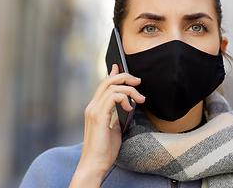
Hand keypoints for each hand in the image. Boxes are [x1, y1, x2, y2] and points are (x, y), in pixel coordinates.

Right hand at [69, 64, 144, 186]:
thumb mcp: (114, 129)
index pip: (104, 85)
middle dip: (125, 77)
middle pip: (107, 81)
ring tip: (140, 98)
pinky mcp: (99, 116)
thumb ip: (117, 116)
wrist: (94, 165)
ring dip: (129, 89)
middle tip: (138, 81)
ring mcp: (94, 110)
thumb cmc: (104, 150)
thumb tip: (126, 105)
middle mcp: (92, 106)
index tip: (122, 68)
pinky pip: (112, 97)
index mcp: (95, 109)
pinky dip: (124, 97)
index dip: (114, 74)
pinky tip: (130, 107)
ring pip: (111, 86)